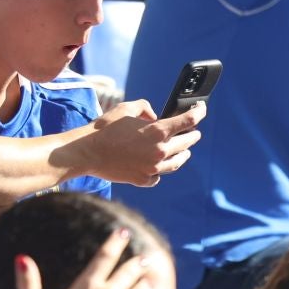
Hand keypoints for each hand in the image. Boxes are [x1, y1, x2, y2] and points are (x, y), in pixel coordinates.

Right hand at [17, 227, 151, 288]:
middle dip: (137, 262)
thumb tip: (21, 258)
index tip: (123, 232)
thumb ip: (28, 283)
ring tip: (149, 278)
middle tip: (144, 258)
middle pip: (129, 271)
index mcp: (87, 285)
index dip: (115, 242)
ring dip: (145, 282)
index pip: (105, 257)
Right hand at [72, 99, 205, 186]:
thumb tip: (153, 117)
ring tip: (185, 151)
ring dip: (183, 154)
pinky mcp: (142, 180)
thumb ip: (145, 108)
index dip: (198, 112)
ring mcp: (152, 168)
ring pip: (176, 162)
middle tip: (194, 131)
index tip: (201, 109)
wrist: (86, 153)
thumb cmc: (104, 129)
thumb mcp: (126, 108)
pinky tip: (158, 166)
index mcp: (158, 131)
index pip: (188, 120)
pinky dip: (160, 170)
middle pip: (186, 143)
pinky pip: (158, 176)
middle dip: (192, 134)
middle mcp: (159, 151)